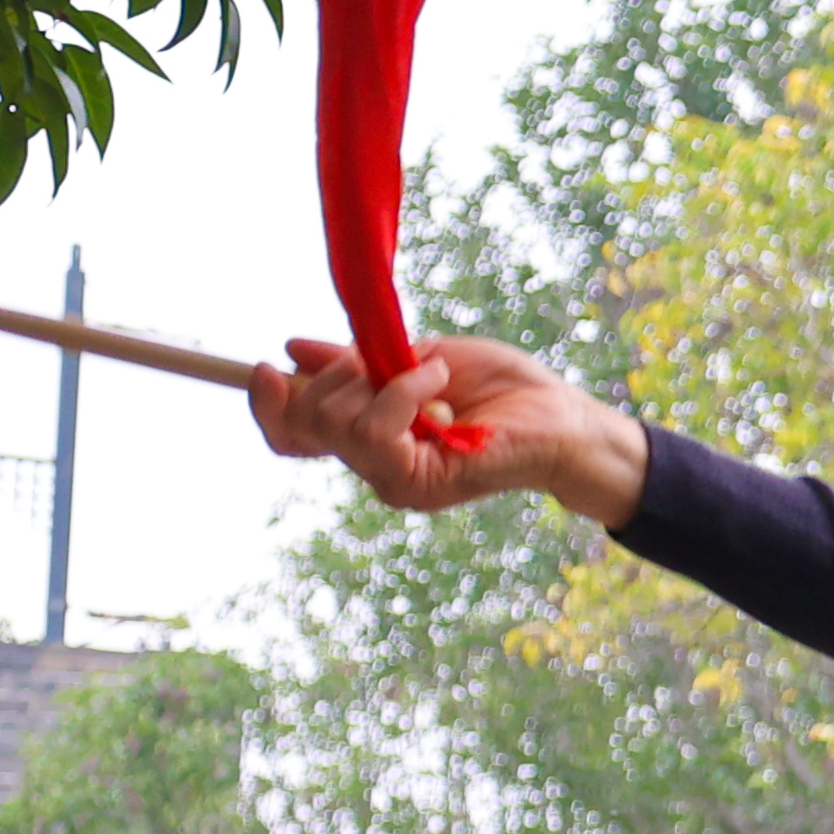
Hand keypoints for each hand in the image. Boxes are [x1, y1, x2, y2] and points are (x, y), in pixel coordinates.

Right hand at [248, 332, 646, 524]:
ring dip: (380, 379)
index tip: (268, 366)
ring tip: (433, 372)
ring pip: (339, 424)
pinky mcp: (419, 484)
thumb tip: (293, 349)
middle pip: (308, 423)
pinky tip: (438, 382)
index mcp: (370, 439)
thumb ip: (357, 360)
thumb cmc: (505, 390)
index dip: (268, 405)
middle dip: (336, 374)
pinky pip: (377, 430)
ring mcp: (395, 481)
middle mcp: (375, 468)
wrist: (564, 418)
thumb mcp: (416, 358)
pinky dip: (403, 391)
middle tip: (386, 359)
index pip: (292, 437)